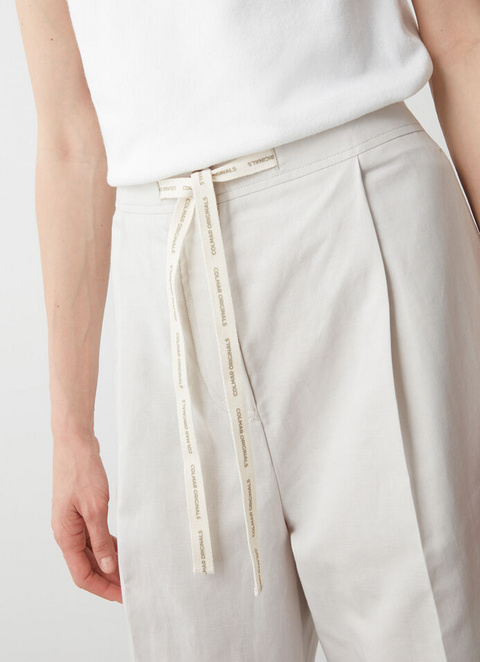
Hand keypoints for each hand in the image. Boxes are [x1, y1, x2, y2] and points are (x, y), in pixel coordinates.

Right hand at [51, 433, 122, 602]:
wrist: (75, 443)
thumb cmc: (81, 471)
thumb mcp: (95, 508)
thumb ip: (101, 539)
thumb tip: (108, 566)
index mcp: (66, 536)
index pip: (83, 575)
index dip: (103, 588)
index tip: (123, 596)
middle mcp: (67, 532)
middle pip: (87, 566)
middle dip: (109, 578)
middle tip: (132, 586)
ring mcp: (73, 521)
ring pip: (92, 551)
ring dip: (109, 562)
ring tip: (131, 569)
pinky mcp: (81, 510)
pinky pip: (94, 535)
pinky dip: (108, 544)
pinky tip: (123, 546)